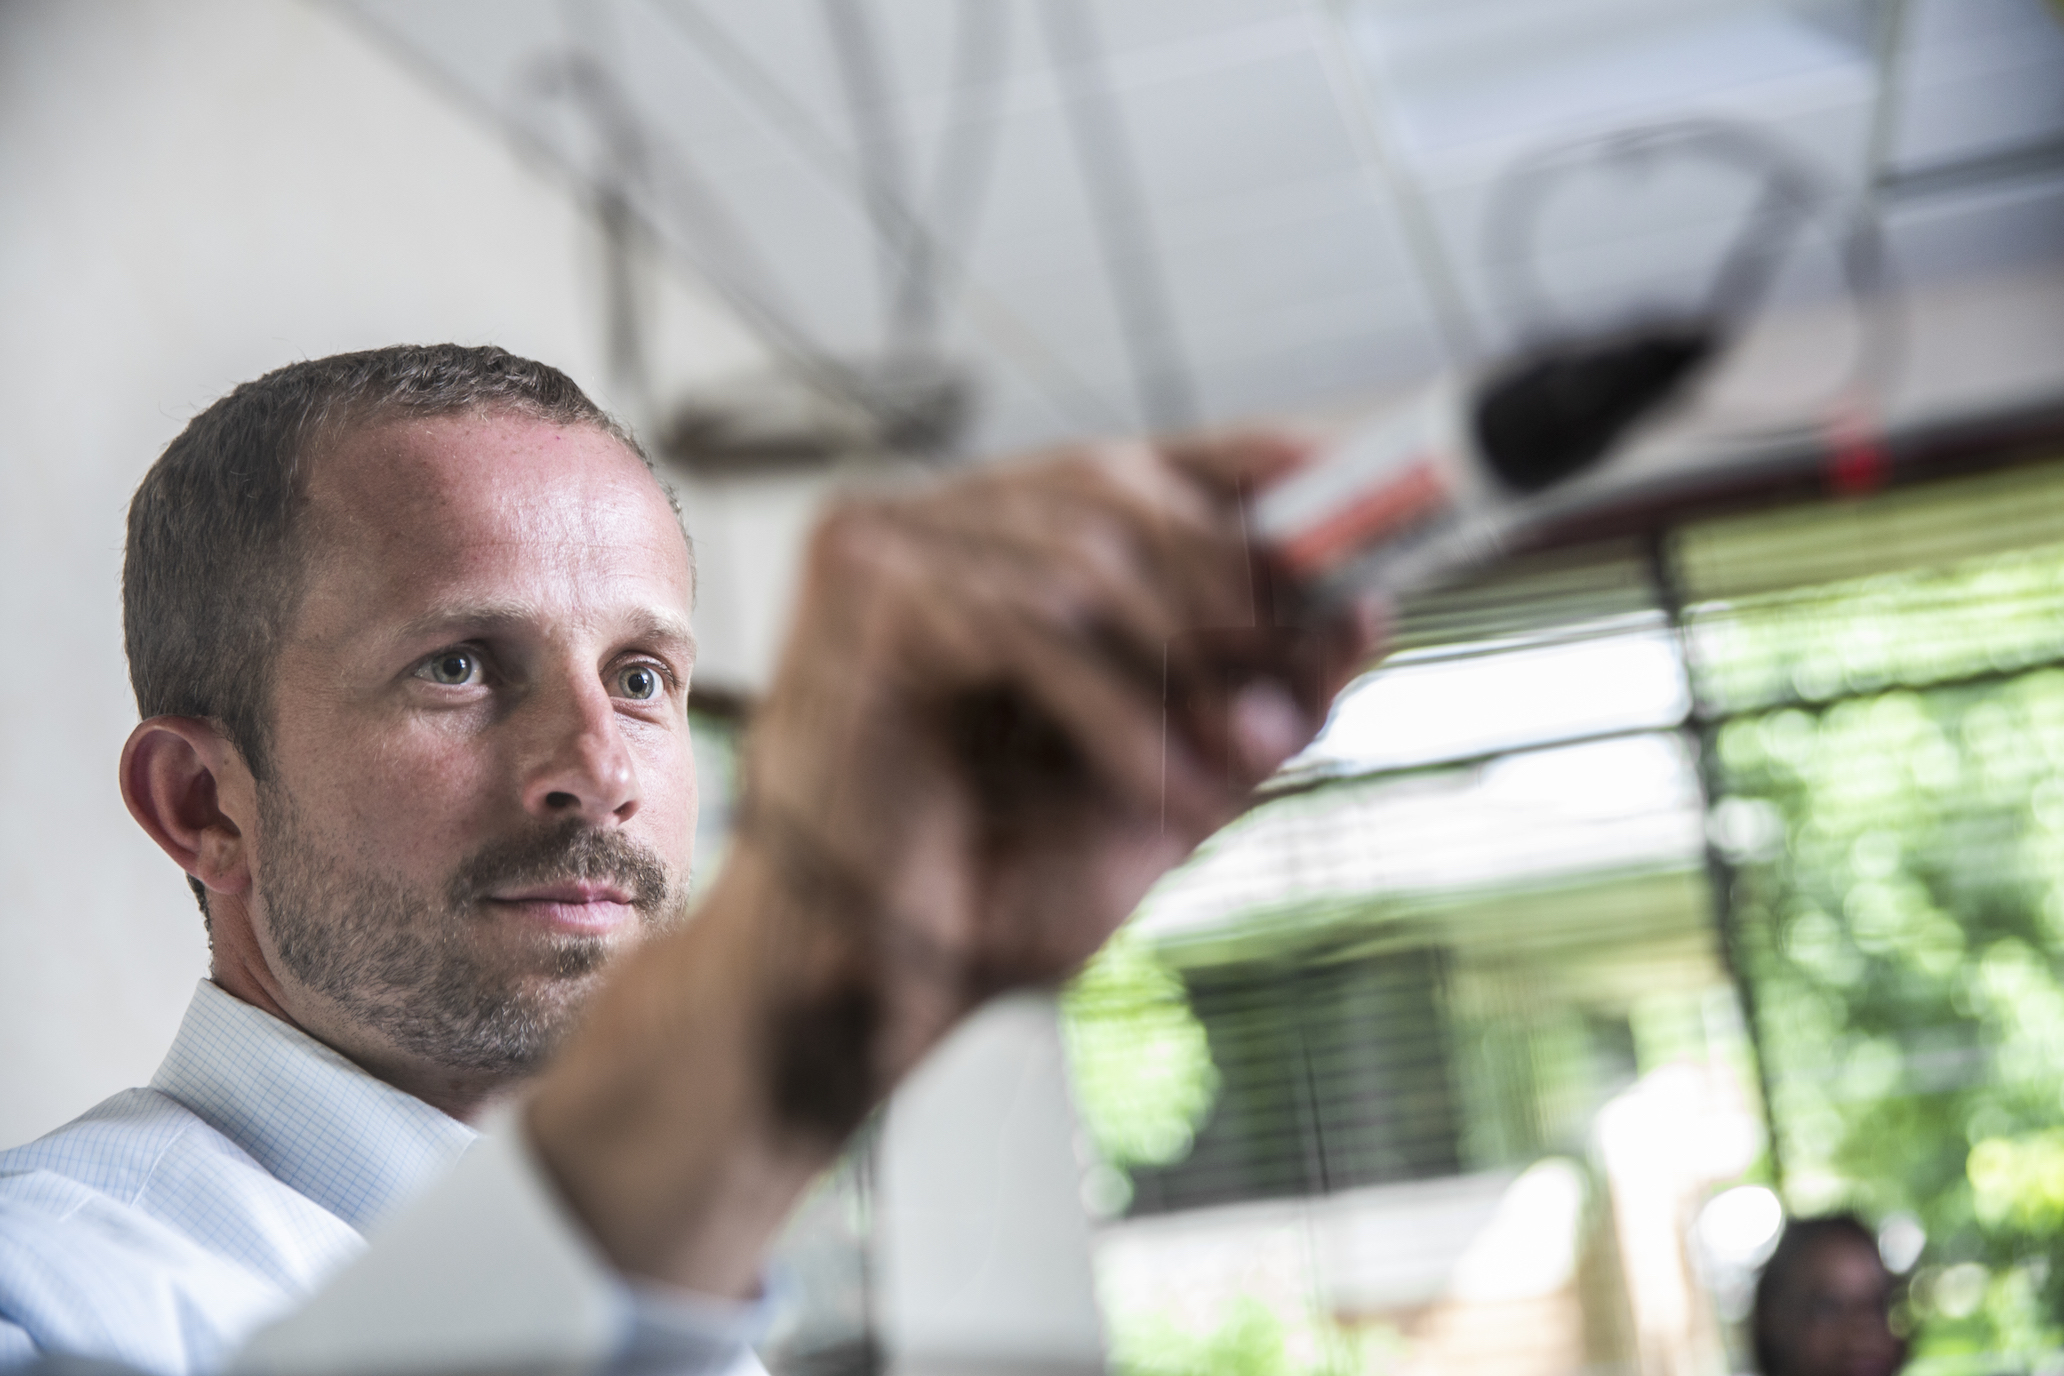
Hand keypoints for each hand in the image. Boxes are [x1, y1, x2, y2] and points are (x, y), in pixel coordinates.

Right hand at [526, 431, 1377, 1294]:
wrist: (860, 998)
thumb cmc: (988, 898)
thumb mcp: (1165, 789)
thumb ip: (1253, 705)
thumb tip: (1363, 612)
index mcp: (990, 551)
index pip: (1133, 467)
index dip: (1245, 470)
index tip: (1349, 490)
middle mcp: (929, 526)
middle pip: (1119, 487)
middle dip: (1233, 589)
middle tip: (1295, 690)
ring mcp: (881, 551)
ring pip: (1084, 553)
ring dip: (1185, 669)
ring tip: (1229, 765)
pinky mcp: (857, 602)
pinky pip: (1027, 617)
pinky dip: (1112, 707)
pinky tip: (1152, 785)